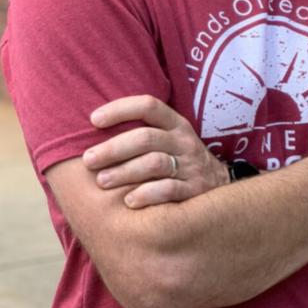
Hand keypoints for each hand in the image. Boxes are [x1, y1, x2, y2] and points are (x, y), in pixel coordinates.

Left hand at [82, 95, 229, 208]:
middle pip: (147, 138)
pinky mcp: (195, 190)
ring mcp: (191, 165)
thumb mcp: (168, 139)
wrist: (219, 186)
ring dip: (125, 172)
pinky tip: (129, 201)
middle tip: (89, 160)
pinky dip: (147, 194)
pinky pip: (170, 190)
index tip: (93, 120)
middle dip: (114, 148)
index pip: (148, 106)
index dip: (120, 109)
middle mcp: (184, 141)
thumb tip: (92, 130)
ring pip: (155, 163)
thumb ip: (141, 133)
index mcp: (175, 124)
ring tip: (102, 181)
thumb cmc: (178, 160)